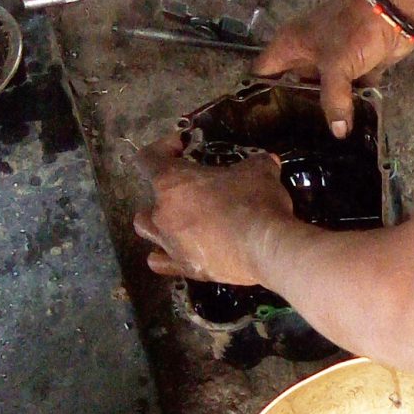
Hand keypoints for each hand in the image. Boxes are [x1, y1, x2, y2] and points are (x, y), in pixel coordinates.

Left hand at [133, 136, 294, 285]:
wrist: (267, 249)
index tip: (181, 146)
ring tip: (177, 222)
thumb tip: (266, 161)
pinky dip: (164, 256)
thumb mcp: (260, 171)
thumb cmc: (256, 202)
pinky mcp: (184, 267)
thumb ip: (256, 163)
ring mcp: (170, 243)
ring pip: (146, 229)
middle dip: (164, 193)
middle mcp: (163, 213)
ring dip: (157, 223)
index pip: (149, 158)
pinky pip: (159, 262)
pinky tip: (178, 252)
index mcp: (173, 182)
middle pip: (146, 198)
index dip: (162, 147)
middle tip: (189, 192)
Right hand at [255, 0, 412, 135]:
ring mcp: (331, 61)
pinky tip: (346, 130)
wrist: (393, 11)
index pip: (262, 72)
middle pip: (292, 86)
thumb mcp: (336, 66)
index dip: (257, 94)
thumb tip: (338, 133)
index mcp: (290, 45)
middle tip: (289, 140)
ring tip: (317, 141)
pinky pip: (347, 92)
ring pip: (321, 91)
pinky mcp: (354, 68)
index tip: (259, 121)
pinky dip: (349, 106)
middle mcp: (305, 53)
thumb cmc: (354, 31)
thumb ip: (333, 101)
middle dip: (294, 109)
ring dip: (324, 110)